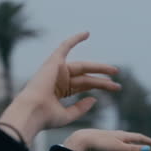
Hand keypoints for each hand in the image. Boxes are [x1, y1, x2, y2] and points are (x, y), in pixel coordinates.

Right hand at [0, 32, 120, 144]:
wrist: (32, 112)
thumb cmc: (45, 117)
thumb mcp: (67, 115)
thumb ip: (80, 108)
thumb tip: (94, 99)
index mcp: (60, 91)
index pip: (84, 86)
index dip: (100, 86)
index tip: (115, 88)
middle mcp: (59, 79)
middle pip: (86, 78)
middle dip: (102, 80)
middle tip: (118, 83)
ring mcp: (57, 70)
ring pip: (84, 67)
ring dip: (100, 68)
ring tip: (115, 71)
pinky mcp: (54, 62)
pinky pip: (65, 46)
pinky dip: (75, 39)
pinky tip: (87, 33)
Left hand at [63, 129, 150, 150]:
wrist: (83, 139)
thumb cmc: (101, 143)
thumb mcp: (119, 147)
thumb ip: (132, 149)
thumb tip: (147, 149)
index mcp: (123, 135)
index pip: (138, 137)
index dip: (147, 141)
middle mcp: (117, 136)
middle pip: (132, 145)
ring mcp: (110, 140)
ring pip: (123, 149)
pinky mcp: (102, 145)